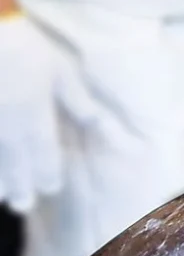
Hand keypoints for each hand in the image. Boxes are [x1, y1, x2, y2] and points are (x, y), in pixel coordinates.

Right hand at [0, 13, 63, 213]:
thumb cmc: (28, 50)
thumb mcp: (62, 73)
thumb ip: (80, 103)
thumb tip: (102, 125)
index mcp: (36, 119)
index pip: (45, 155)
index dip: (48, 173)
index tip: (51, 188)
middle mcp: (9, 129)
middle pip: (17, 164)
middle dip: (22, 186)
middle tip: (23, 205)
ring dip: (0, 180)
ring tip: (2, 197)